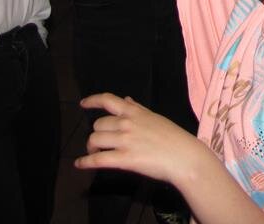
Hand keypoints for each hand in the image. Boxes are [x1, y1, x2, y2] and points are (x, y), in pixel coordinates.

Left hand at [75, 92, 206, 186]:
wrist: (184, 156)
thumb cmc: (173, 137)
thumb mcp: (154, 117)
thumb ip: (137, 108)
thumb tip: (126, 99)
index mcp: (134, 112)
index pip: (108, 100)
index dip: (93, 100)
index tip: (83, 104)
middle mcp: (126, 123)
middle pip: (98, 125)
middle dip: (96, 134)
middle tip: (99, 143)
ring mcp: (124, 141)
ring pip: (95, 140)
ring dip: (91, 147)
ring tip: (94, 152)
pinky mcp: (124, 159)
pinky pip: (98, 159)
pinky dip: (85, 161)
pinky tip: (79, 164)